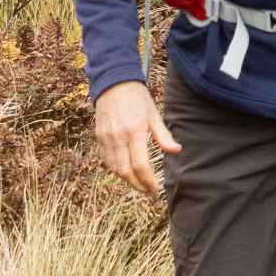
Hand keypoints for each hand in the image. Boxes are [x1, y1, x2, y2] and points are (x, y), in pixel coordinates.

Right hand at [91, 80, 177, 195]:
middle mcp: (118, 137)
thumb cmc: (138, 98)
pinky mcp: (99, 138)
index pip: (140, 165)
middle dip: (137, 185)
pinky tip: (126, 171)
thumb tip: (176, 151)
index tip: (155, 189)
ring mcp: (106, 139)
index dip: (147, 181)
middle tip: (148, 191)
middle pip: (125, 171)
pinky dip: (115, 169)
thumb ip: (163, 135)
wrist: (114, 84)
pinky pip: (106, 160)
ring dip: (126, 179)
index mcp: (134, 132)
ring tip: (139, 184)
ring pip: (114, 168)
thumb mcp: (154, 114)